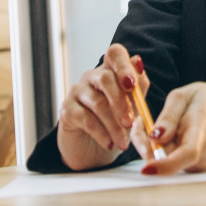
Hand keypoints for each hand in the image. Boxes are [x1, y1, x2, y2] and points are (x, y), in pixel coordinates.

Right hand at [55, 44, 149, 170]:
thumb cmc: (116, 126)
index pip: (115, 53)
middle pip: (105, 78)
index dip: (124, 65)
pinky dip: (101, 134)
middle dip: (121, 103)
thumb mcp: (132, 108)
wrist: (93, 152)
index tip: (132, 85)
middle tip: (130, 124)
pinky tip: (109, 144)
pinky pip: (86, 119)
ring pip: (97, 103)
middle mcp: (91, 77)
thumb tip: (138, 63)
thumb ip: (137, 88)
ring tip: (123, 143)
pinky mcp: (66, 110)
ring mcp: (77, 92)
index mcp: (110, 71)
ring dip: (114, 126)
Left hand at [145, 81, 205, 174]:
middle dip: (144, 145)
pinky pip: (167, 161)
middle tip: (138, 122)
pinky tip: (157, 134)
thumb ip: (168, 117)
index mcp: (201, 134)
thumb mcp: (183, 96)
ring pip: (163, 162)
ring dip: (148, 146)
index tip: (146, 169)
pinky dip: (156, 149)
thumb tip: (155, 137)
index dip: (165, 165)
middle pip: (166, 161)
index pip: (187, 155)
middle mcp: (201, 155)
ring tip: (146, 123)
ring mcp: (196, 164)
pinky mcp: (190, 166)